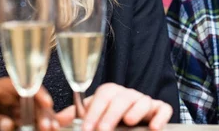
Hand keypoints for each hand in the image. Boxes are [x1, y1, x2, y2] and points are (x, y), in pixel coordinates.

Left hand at [0, 77, 58, 130]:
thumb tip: (7, 124)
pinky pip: (34, 124)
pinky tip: (57, 127)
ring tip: (52, 129)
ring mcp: (18, 112)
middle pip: (35, 102)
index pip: (24, 85)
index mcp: (3, 88)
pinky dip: (43, 126)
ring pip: (38, 114)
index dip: (37, 92)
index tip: (46, 103)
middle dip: (44, 113)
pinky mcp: (20, 124)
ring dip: (46, 120)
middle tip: (48, 126)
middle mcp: (14, 98)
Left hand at [56, 83, 172, 130]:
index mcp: (111, 92)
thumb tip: (55, 121)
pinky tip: (154, 127)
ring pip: (143, 101)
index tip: (86, 128)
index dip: (93, 112)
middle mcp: (128, 94)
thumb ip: (75, 117)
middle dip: (110, 115)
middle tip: (102, 130)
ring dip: (136, 111)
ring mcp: (145, 101)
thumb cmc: (110, 116)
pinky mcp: (160, 109)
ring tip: (128, 121)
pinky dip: (160, 117)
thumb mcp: (93, 115)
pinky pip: (163, 109)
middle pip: (120, 99)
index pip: (102, 96)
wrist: (133, 119)